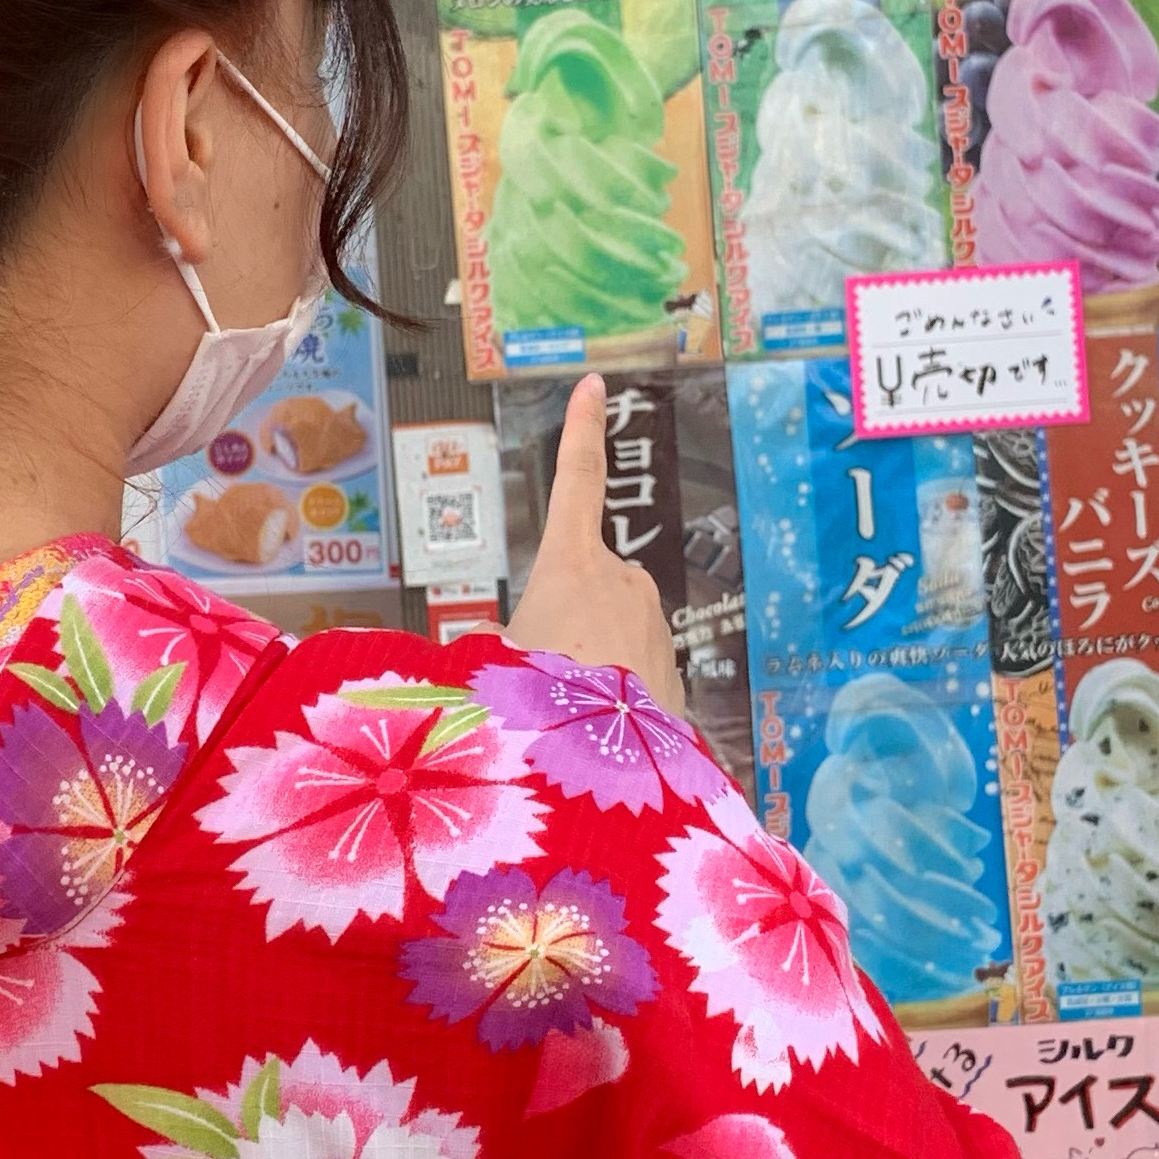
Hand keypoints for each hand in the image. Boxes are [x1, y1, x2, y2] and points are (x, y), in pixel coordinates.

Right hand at [504, 372, 684, 712]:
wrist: (609, 775)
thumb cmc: (541, 711)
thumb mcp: (488, 668)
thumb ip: (483, 645)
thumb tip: (478, 648)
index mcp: (573, 567)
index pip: (576, 482)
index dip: (581, 431)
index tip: (595, 383)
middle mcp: (624, 583)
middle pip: (584, 588)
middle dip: (561, 625)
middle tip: (536, 681)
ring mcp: (657, 626)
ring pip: (611, 635)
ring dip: (589, 667)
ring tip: (567, 720)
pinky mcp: (679, 672)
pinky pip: (633, 678)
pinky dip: (614, 701)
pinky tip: (599, 741)